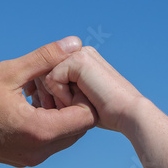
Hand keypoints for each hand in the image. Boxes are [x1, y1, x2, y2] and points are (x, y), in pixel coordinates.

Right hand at [0, 37, 97, 166]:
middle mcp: (39, 151)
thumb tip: (74, 43)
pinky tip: (27, 101)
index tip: (66, 76)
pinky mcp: (20, 158)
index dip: (82, 93)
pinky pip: (47, 141)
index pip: (87, 116)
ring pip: (64, 134)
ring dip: (59, 111)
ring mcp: (29, 158)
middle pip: (79, 127)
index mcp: (39, 131)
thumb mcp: (8, 71)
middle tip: (51, 81)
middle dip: (71, 101)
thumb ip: (45, 57)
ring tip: (36, 89)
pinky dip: (46, 121)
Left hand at [27, 46, 143, 132]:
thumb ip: (63, 94)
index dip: (42, 92)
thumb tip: (39, 98)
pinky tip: (80, 101)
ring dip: (54, 97)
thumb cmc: (107, 114)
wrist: (128, 114)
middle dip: (44, 94)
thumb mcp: (79, 102)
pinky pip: (51, 79)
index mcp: (79, 60)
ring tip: (73, 106)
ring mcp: (80, 54)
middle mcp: (79, 53)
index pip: (46, 73)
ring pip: (45, 77)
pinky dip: (61, 96)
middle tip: (58, 109)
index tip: (48, 108)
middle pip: (42, 74)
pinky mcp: (79, 60)